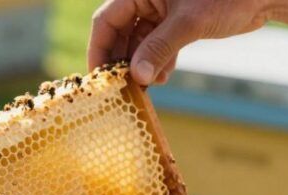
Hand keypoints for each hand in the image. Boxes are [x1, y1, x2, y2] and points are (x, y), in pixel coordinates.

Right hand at [88, 0, 271, 84]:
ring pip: (138, 43)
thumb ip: (159, 49)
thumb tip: (136, 78)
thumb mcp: (189, 23)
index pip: (106, 21)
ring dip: (141, 66)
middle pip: (119, 34)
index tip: (99, 78)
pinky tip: (162, 77)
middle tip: (123, 89)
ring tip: (146, 87)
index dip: (99, 50)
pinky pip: (156, 45)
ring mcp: (160, 11)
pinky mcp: (176, 23)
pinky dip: (157, 62)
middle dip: (122, 62)